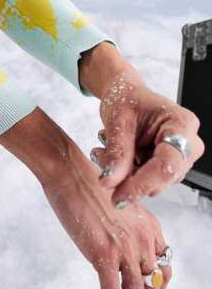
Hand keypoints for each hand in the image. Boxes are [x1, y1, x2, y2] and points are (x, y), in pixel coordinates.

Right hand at [41, 148, 171, 288]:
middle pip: (154, 283)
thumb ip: (125, 227)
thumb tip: (118, 245)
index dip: (155, 283)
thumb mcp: (118, 205)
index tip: (144, 287)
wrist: (70, 171)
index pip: (163, 267)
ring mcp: (125, 248)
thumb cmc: (86, 183)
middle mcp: (142, 238)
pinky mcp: (104, 254)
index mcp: (148, 226)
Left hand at [90, 70, 205, 208]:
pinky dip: (125, 173)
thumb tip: (110, 182)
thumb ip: (116, 152)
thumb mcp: (118, 120)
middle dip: (128, 177)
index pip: (167, 165)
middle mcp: (187, 143)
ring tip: (103, 151)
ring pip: (152, 182)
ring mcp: (178, 156)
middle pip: (162, 177)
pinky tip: (111, 155)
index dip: (142, 183)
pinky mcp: (166, 164)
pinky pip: (145, 179)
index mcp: (181, 124)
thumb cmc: (126, 97)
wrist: (125, 93)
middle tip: (101, 160)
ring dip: (123, 174)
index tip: (119, 195)